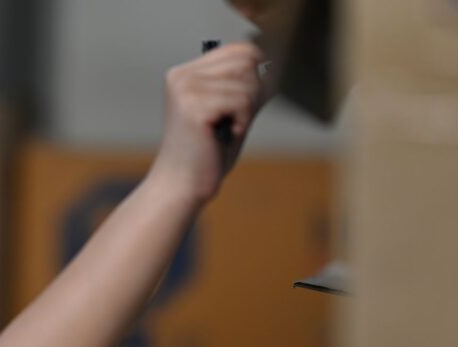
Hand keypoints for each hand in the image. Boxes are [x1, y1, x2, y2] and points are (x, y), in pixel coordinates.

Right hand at [150, 43, 265, 207]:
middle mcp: (181, 76)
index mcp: (185, 73)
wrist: (182, 185)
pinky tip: (227, 135)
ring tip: (229, 129)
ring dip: (248, 109)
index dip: (255, 76)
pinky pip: (242, 100)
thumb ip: (245, 86)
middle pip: (246, 61)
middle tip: (236, 120)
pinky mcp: (194, 107)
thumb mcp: (229, 111)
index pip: (239, 51)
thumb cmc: (207, 153)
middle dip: (253, 93)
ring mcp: (185, 89)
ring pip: (247, 81)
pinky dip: (243, 120)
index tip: (245, 106)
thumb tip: (276, 65)